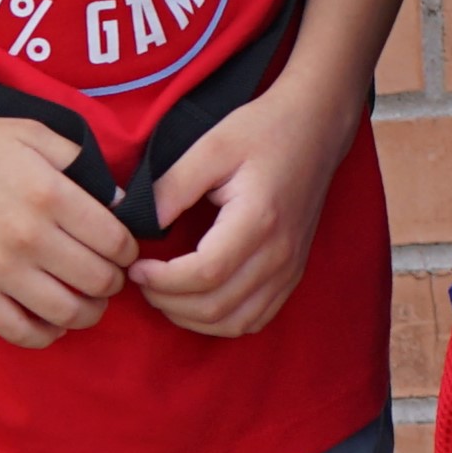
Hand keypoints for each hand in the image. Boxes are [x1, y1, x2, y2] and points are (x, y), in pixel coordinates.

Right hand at [0, 108, 135, 347]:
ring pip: (70, 313)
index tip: (119, 249)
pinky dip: (47, 334)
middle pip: (99, 281)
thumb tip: (119, 202)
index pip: (116, 242)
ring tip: (84, 299)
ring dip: (89, 311)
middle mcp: (29, 236)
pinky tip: (50, 318)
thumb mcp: (32, 133)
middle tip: (104, 273)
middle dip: (112, 281)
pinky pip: (23, 333)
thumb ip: (81, 162)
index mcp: (50, 193)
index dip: (127, 250)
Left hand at [132, 79, 359, 339]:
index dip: (163, 281)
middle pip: (218, 306)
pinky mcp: (293, 274)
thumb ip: (173, 187)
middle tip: (139, 280)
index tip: (135, 265)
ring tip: (161, 293)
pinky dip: (221, 322)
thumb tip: (137, 224)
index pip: (206, 274)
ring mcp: (290, 269)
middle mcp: (280, 254)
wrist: (315, 130)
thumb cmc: (262, 131)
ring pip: (237, 323)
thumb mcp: (211, 146)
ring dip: (192, 318)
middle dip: (168, 302)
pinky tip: (195, 302)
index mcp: (259, 220)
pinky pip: (256, 319)